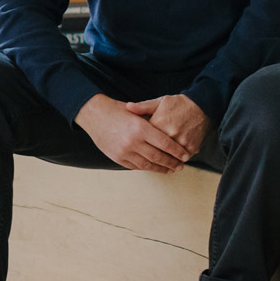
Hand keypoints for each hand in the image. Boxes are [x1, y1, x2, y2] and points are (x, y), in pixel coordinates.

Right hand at [76, 94, 193, 172]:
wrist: (94, 115)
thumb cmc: (117, 111)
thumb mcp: (137, 112)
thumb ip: (152, 122)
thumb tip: (172, 133)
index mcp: (140, 128)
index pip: (165, 144)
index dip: (177, 151)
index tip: (186, 156)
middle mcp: (133, 142)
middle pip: (159, 156)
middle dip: (172, 162)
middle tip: (181, 166)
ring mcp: (124, 151)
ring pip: (148, 164)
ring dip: (161, 168)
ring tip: (170, 169)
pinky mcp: (118, 158)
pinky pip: (136, 166)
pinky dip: (147, 167)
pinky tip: (154, 167)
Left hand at [123, 94, 208, 159]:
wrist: (202, 106)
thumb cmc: (179, 104)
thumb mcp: (160, 102)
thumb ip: (143, 107)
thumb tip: (128, 107)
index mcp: (159, 122)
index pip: (145, 139)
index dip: (141, 143)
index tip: (138, 147)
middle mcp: (170, 133)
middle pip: (156, 151)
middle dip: (151, 156)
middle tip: (146, 160)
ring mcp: (181, 141)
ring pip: (169, 158)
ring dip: (165, 162)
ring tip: (160, 165)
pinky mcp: (192, 147)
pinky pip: (182, 158)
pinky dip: (178, 160)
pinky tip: (173, 162)